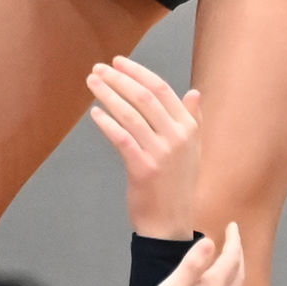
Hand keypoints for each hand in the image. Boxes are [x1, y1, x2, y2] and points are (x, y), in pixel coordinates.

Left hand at [86, 55, 201, 238]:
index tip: (118, 61)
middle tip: (98, 68)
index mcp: (190, 129)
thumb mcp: (192, 151)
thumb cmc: (177, 183)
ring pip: (131, 115)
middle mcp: (178, 138)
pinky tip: (95, 113)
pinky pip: (122, 138)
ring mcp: (162, 154)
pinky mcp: (144, 169)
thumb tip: (194, 92)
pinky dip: (106, 123)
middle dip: (118, 79)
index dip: (138, 72)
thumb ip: (192, 120)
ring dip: (108, 95)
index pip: (162, 90)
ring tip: (92, 83)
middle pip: (144, 98)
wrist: (170, 223)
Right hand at [131, 223, 243, 285]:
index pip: (230, 260)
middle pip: (238, 273)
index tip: (233, 225)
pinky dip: (231, 280)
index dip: (234, 241)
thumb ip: (191, 266)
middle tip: (234, 235)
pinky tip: (220, 281)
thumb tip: (209, 241)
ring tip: (230, 253)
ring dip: (237, 266)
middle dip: (238, 252)